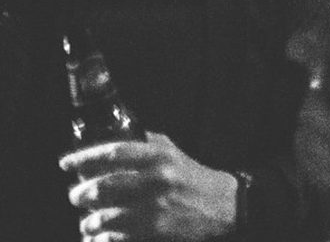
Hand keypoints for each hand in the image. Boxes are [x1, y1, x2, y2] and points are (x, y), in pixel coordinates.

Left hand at [61, 132, 237, 241]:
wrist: (223, 206)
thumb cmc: (193, 177)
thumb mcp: (173, 153)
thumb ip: (145, 143)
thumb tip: (109, 138)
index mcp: (159, 156)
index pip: (112, 153)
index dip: (84, 158)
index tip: (66, 164)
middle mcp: (157, 180)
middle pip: (101, 187)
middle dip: (80, 194)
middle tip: (76, 196)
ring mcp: (155, 208)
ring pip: (103, 217)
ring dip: (89, 222)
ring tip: (88, 222)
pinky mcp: (154, 232)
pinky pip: (114, 237)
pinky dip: (102, 239)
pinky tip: (100, 237)